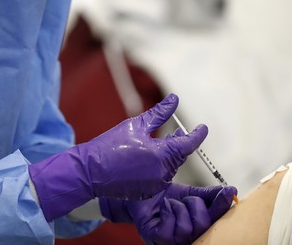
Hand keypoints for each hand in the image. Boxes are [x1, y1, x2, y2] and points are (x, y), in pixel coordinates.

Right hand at [28, 94, 207, 220]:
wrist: (89, 171)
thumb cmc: (110, 145)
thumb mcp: (135, 125)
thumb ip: (159, 113)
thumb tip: (174, 99)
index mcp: (162, 154)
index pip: (188, 144)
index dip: (197, 134)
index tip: (203, 128)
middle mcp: (162, 172)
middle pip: (178, 156)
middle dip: (178, 144)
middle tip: (176, 132)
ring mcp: (155, 185)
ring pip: (169, 167)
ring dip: (167, 157)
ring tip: (158, 145)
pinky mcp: (147, 193)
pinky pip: (159, 179)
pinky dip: (157, 169)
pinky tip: (146, 161)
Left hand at [100, 183, 237, 244]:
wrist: (141, 192)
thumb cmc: (164, 195)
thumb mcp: (191, 192)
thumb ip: (210, 193)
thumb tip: (230, 190)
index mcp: (199, 224)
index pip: (217, 218)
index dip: (223, 205)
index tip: (230, 192)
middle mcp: (188, 237)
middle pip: (204, 225)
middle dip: (196, 204)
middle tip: (186, 199)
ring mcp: (172, 241)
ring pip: (186, 229)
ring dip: (179, 208)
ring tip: (171, 203)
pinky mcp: (157, 239)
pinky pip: (169, 232)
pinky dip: (167, 212)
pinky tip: (163, 207)